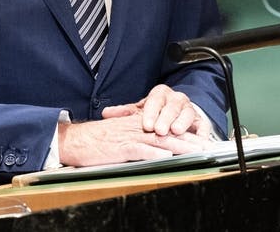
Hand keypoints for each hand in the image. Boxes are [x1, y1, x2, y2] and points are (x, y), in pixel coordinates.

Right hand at [57, 114, 209, 166]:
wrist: (73, 140)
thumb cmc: (93, 140)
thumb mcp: (117, 134)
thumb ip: (134, 136)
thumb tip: (151, 143)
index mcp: (135, 124)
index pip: (163, 126)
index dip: (183, 131)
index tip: (199, 137)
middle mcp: (134, 128)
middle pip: (166, 132)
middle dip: (188, 139)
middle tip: (206, 144)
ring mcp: (127, 138)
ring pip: (158, 140)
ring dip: (178, 146)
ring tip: (195, 151)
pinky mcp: (119, 148)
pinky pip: (139, 150)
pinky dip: (153, 153)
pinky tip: (166, 156)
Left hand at [101, 84, 211, 138]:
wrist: (176, 114)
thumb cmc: (156, 113)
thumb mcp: (140, 111)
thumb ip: (125, 112)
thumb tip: (106, 113)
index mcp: (160, 94)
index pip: (155, 100)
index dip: (151, 112)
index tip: (146, 124)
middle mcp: (176, 99)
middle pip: (172, 106)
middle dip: (166, 118)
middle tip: (160, 130)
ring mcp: (189, 108)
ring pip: (187, 113)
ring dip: (182, 123)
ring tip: (176, 131)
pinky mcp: (200, 120)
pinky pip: (203, 124)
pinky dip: (202, 131)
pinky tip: (199, 138)